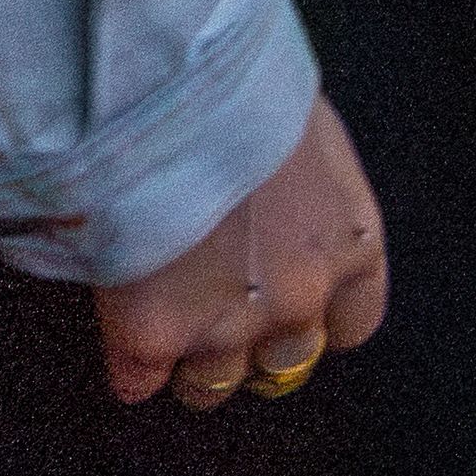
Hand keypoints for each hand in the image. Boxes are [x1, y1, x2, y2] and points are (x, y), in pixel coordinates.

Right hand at [100, 101, 386, 408]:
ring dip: (188, 360)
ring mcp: (227, 328)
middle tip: (215, 307)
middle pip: (284, 366)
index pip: (351, 324)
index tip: (283, 302)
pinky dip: (129, 361)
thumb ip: (312, 200)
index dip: (313, 317)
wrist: (171, 93)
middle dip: (253, 345)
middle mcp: (300, 299)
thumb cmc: (244, 89)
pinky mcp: (152, 339)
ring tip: (163, 313)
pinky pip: (138, 384)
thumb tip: (288, 212)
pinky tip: (122, 320)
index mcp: (352, 246)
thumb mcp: (310, 137)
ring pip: (210, 387)